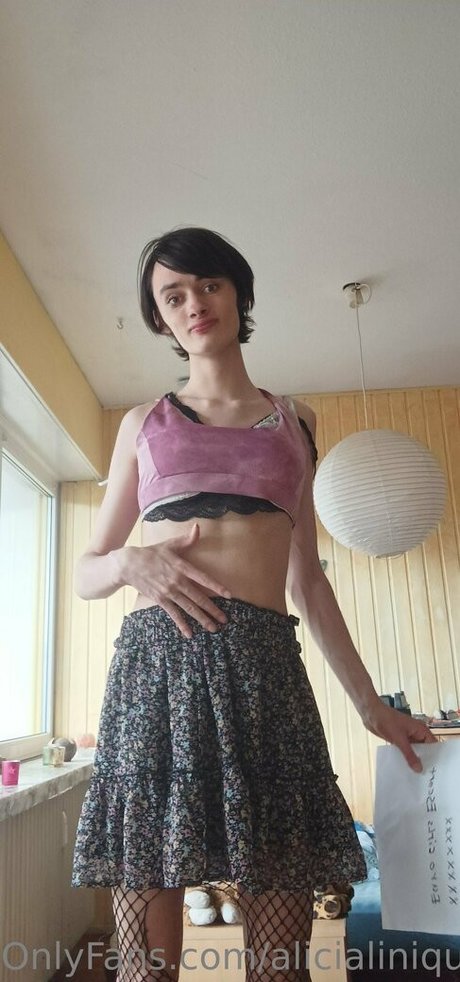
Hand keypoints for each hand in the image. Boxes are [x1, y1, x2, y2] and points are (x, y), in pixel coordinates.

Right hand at [120, 523, 231, 637]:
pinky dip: (182, 624)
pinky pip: (173, 614)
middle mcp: (177, 581)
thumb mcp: (169, 544)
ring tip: (213, 628)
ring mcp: (169, 592)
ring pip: (188, 608)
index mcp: (182, 567)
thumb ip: (186, 539)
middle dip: (213, 610)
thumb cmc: (151, 553)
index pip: (203, 578)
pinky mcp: (160, 600)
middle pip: (198, 598)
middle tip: (225, 620)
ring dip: (202, 619)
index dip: (216, 586)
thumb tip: (198, 527)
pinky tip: (190, 633)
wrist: (128, 564)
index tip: (229, 595)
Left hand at [361, 700, 436, 771]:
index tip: (435, 771)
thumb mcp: (399, 739)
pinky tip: (405, 769)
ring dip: (414, 760)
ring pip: (414, 751)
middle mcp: (416, 733)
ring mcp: (407, 736)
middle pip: (424, 749)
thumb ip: (409, 754)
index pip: (433, 745)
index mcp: (421, 729)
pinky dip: (405, 758)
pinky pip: (405, 751)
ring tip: (416, 777)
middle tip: (426, 777)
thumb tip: (419, 769)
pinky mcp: (399, 739)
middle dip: (424, 761)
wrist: (371, 713)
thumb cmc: (387, 721)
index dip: (435, 757)